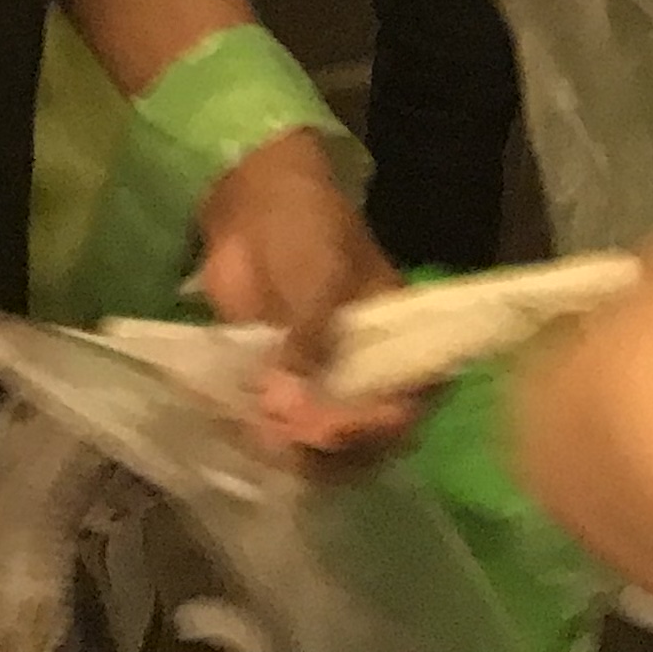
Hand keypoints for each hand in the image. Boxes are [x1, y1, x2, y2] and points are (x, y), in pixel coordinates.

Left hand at [191, 129, 412, 458]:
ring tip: (266, 438)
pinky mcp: (274, 380)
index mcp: (394, 339)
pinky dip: (262, 436)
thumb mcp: (323, 277)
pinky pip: (276, 424)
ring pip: (318, 438)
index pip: (408, 400)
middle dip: (335, 448)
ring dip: (295, 451)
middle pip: (364, 435)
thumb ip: (310, 341)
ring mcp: (316, 379)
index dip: (384, 425)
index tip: (345, 428)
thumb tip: (286, 405)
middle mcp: (362, 369)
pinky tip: (244, 435)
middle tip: (299, 439)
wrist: (252, 201)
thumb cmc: (307, 228)